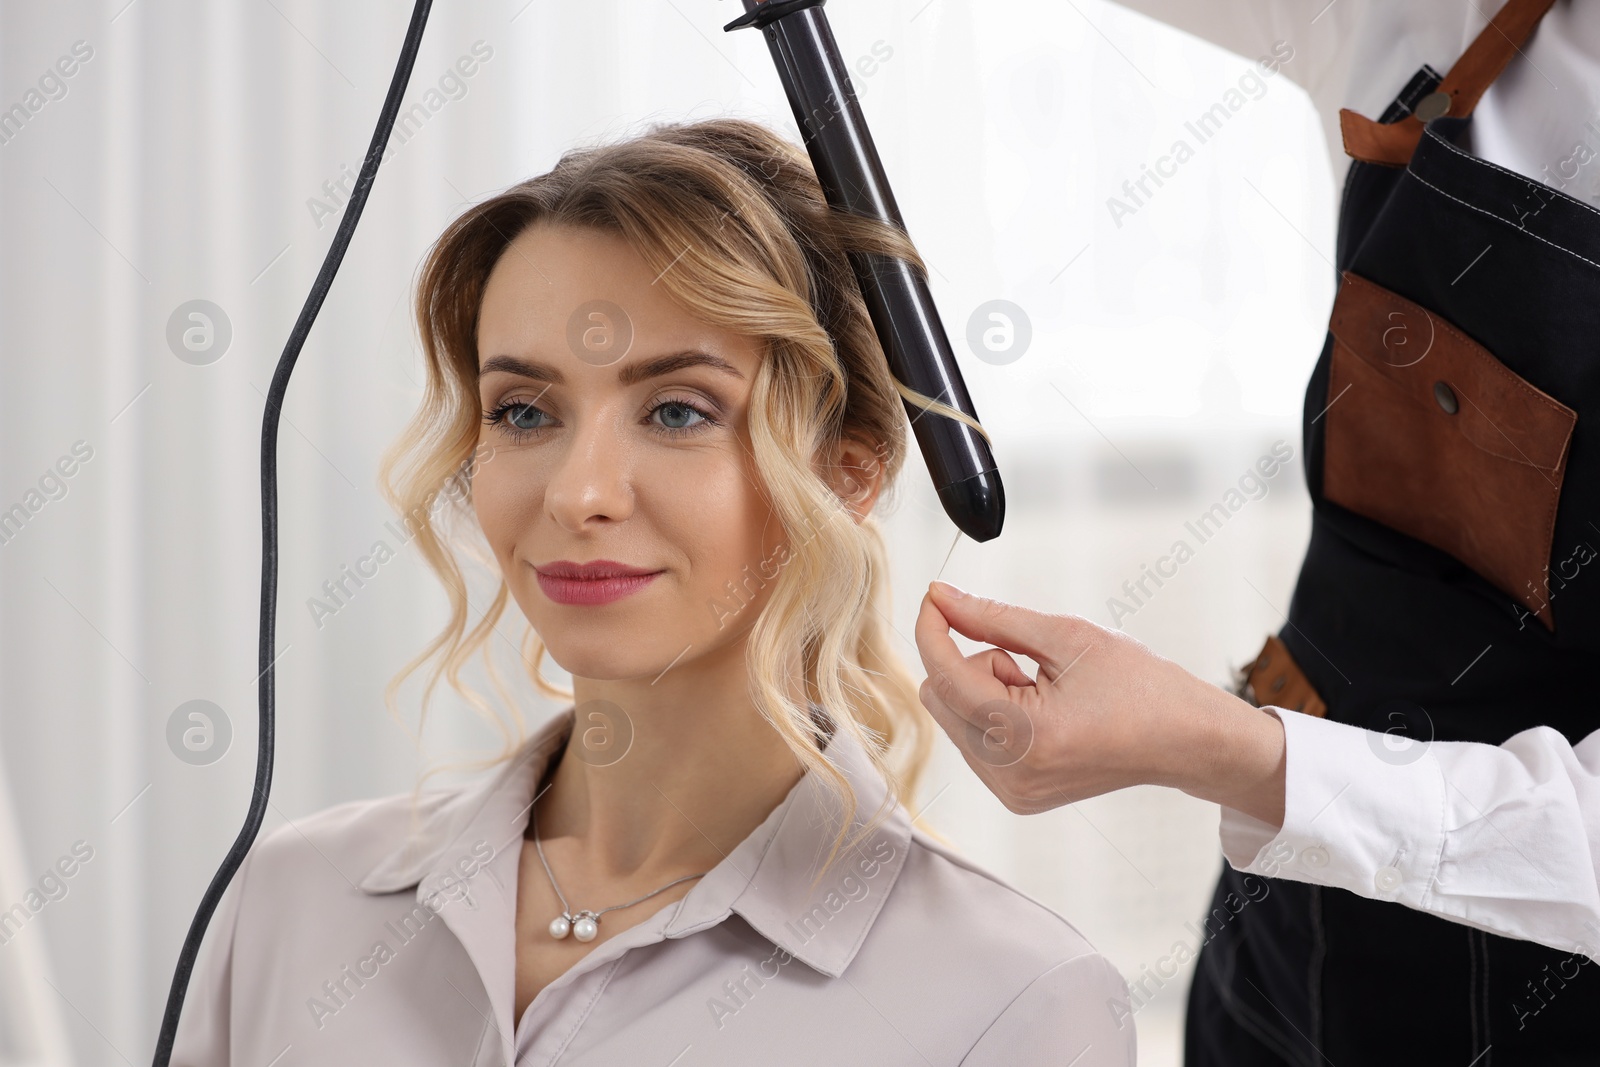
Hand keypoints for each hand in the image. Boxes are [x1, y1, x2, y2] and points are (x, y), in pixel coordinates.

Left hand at [912, 580, 1286, 824]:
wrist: (1185, 740)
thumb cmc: (1139, 684)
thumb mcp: (1066, 637)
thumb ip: (992, 616)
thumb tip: (939, 596)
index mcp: (1026, 736)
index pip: (944, 675)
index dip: (933, 627)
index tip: (936, 595)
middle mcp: (1011, 775)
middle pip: (939, 697)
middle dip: (973, 665)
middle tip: (1030, 664)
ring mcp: (1011, 793)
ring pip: (952, 717)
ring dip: (984, 691)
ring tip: (1044, 692)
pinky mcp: (1015, 798)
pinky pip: (972, 741)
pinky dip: (994, 715)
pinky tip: (1042, 716)